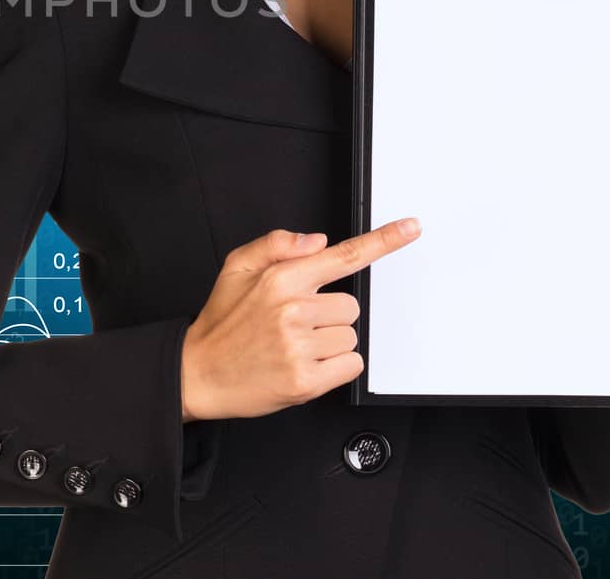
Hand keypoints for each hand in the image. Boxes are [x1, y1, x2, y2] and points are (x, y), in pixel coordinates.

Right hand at [180, 219, 421, 422]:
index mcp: (280, 279)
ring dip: (329, 343)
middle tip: (295, 325)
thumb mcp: (236, 267)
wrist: (198, 373)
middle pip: (351, 306)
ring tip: (293, 346)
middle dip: (329, 315)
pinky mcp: (306, 380)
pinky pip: (351, 365)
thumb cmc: (221, 322)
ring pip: (350, 336)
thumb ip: (275, 244)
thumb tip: (317, 240)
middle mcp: (292, 310)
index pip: (342, 256)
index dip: (382, 242)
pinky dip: (334, 367)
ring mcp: (299, 347)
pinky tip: (304, 364)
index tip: (410, 228)